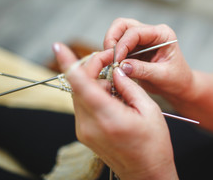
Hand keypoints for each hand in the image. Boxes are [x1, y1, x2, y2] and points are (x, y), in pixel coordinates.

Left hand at [53, 43, 177, 179]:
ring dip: (95, 82)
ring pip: (79, 93)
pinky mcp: (83, 132)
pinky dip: (94, 94)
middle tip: (112, 61)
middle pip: (78, 84)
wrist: (146, 174)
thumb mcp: (149, 109)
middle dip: (92, 67)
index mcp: (108, 117)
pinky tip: (113, 99)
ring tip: (119, 88)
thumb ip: (129, 85)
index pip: (80, 84)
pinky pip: (83, 104)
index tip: (58, 46)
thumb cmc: (154, 144)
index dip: (68, 62)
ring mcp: (83, 130)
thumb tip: (115, 69)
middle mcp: (89, 124)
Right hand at [104, 18, 194, 103]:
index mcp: (162, 34)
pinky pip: (118, 46)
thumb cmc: (177, 80)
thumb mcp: (162, 76)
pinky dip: (112, 54)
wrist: (180, 86)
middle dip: (112, 40)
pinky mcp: (134, 48)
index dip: (122, 45)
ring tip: (110, 63)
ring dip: (110, 46)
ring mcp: (141, 39)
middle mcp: (150, 33)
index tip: (116, 60)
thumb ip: (143, 70)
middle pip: (123, 25)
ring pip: (117, 33)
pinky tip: (113, 66)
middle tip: (108, 58)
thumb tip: (122, 66)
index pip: (135, 32)